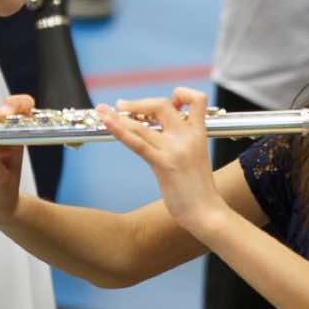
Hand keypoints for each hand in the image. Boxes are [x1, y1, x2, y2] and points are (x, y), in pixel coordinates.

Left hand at [97, 88, 227, 238]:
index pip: (196, 99)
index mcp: (198, 134)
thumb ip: (181, 142)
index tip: (166, 103)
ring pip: (142, 123)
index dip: (179, 95)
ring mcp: (175, 149)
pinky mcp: (163, 164)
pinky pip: (137, 142)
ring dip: (117, 115)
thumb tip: (161, 134)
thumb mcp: (195, 158)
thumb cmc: (198, 191)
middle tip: (120, 106)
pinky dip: (119, 129)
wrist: (207, 214)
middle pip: (161, 104)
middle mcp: (187, 136)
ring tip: (101, 110)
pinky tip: (107, 122)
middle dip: (138, 103)